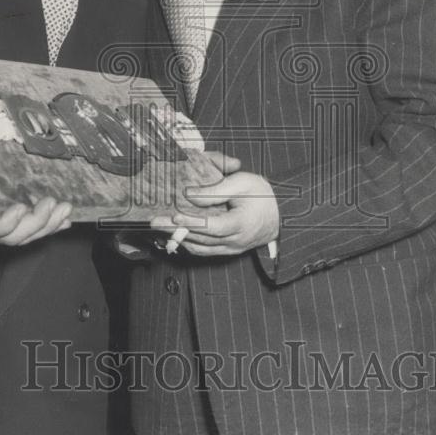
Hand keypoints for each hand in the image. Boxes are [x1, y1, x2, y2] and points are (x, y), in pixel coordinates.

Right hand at [0, 132, 71, 245]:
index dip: (2, 224)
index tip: (19, 207)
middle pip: (10, 237)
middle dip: (34, 224)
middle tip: (52, 204)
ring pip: (22, 236)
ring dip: (46, 225)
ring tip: (65, 208)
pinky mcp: (4, 220)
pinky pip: (28, 230)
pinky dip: (48, 226)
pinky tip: (64, 217)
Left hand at [150, 151, 278, 256]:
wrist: (280, 216)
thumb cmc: (263, 196)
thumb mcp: (244, 183)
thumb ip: (217, 190)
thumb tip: (191, 195)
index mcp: (242, 224)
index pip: (213, 226)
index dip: (193, 222)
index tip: (175, 216)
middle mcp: (235, 241)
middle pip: (201, 238)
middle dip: (175, 230)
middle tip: (154, 221)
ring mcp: (231, 249)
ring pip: (200, 247)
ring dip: (177, 238)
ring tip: (158, 227)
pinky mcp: (227, 250)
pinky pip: (204, 251)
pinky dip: (188, 244)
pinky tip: (174, 235)